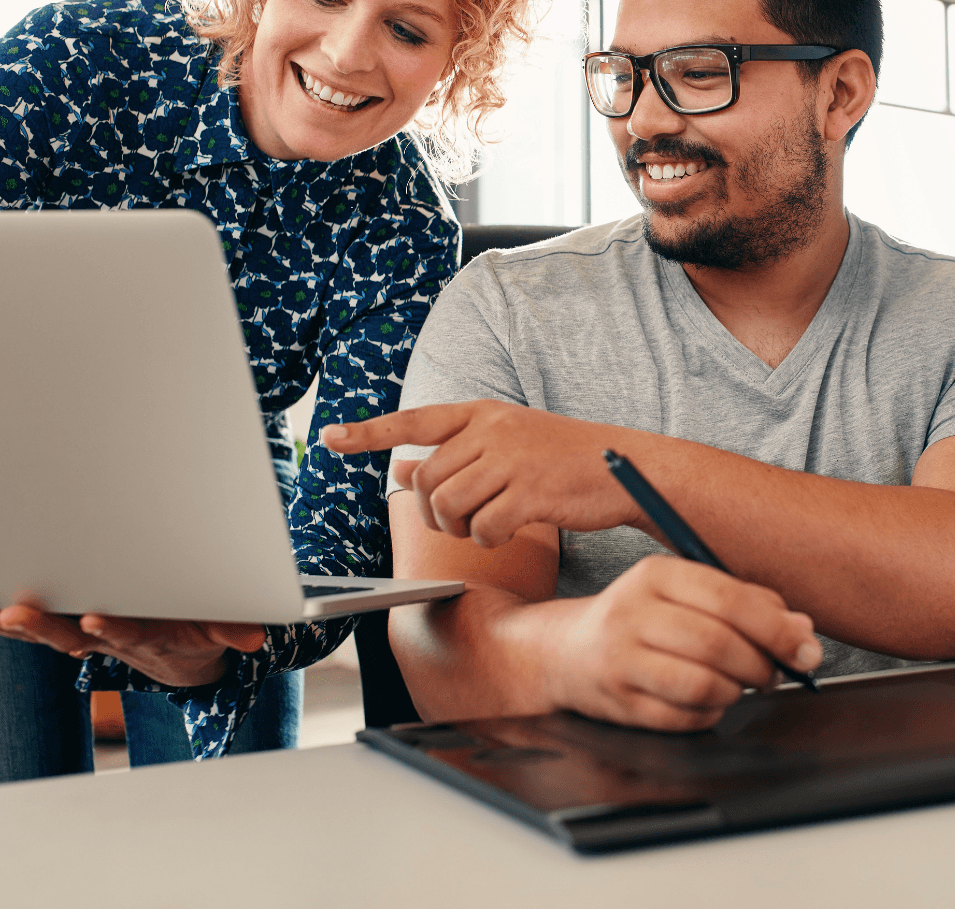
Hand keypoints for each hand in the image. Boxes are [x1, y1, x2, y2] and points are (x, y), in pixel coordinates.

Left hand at [0, 603, 265, 687]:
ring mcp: (84, 634)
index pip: (130, 633)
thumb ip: (234, 629)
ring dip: (11, 625)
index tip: (96, 621)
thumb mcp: (221, 630)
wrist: (178, 659)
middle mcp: (109, 638)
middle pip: (72, 635)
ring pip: (44, 632)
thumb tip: (257, 638)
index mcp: (149, 634)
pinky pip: (30, 626)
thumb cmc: (197, 631)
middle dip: (42, 625)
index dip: (114, 630)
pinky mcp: (68, 625)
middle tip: (16, 613)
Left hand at [322, 400, 650, 545]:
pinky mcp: (532, 491)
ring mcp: (512, 459)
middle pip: (429, 479)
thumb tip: (400, 466)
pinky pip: (484, 528)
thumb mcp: (505, 446)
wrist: (625, 465)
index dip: (369, 432)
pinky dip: (490, 541)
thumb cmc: (560, 459)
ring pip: (450, 505)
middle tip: (463, 521)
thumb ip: (454, 454)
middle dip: (436, 512)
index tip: (330, 438)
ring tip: (486, 525)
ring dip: (460, 528)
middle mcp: (492, 429)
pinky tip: (509, 533)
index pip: (415, 420)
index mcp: (483, 413)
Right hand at [546, 554, 821, 730]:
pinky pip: (686, 718)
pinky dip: (710, 713)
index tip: (804, 646)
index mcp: (654, 574)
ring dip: (736, 691)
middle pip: (718, 643)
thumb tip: (801, 629)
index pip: (728, 598)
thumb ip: (744, 602)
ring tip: (737, 684)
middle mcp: (632, 612)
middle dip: (762, 664)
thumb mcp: (683, 592)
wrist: (565, 651)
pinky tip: (706, 699)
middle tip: (775, 672)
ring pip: (704, 685)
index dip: (776, 627)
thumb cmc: (639, 619)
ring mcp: (621, 660)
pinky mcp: (619, 703)